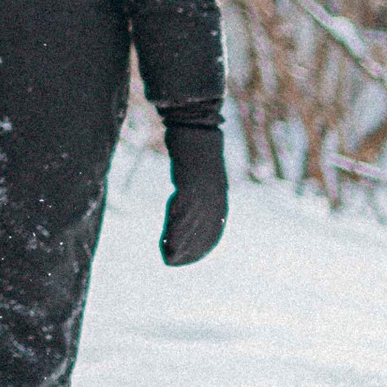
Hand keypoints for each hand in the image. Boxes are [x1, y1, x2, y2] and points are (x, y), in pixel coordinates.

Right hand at [160, 110, 228, 267]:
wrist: (195, 125)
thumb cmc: (194, 146)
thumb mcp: (197, 171)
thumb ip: (195, 189)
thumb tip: (187, 202)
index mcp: (219, 195)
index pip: (214, 229)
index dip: (202, 247)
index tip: (188, 258)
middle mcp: (215, 196)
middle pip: (204, 231)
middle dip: (190, 249)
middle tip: (174, 262)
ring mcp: (204, 190)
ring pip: (192, 225)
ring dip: (180, 242)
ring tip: (168, 255)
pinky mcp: (191, 183)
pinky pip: (182, 210)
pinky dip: (174, 226)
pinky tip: (166, 235)